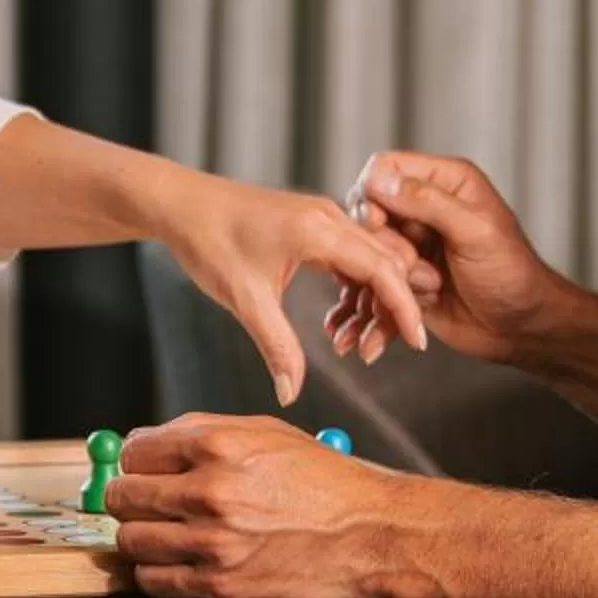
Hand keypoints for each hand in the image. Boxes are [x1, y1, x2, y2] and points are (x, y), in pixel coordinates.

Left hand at [107, 413, 410, 597]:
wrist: (374, 533)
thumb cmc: (325, 481)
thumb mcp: (265, 433)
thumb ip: (201, 433)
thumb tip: (144, 444)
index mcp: (217, 446)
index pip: (134, 451)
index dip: (136, 461)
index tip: (143, 470)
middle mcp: (210, 492)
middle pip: (122, 497)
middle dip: (130, 498)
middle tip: (147, 503)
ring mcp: (213, 543)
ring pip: (130, 541)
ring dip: (140, 537)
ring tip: (164, 532)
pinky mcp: (220, 586)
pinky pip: (154, 582)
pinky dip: (155, 572)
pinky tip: (177, 560)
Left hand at [160, 176, 428, 403]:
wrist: (181, 203)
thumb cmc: (209, 240)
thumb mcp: (244, 300)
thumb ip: (276, 346)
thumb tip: (291, 393)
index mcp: (319, 229)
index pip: (383, 269)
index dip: (403, 309)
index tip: (416, 343)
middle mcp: (329, 217)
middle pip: (386, 262)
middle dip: (392, 309)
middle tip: (378, 351)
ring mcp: (322, 218)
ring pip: (371, 259)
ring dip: (372, 299)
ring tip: (355, 342)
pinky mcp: (312, 224)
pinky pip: (351, 255)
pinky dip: (354, 287)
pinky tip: (338, 319)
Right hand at [328, 151, 566, 366]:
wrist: (520, 327)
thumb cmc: (512, 274)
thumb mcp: (474, 230)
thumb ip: (428, 202)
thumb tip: (379, 179)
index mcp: (444, 183)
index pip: (386, 169)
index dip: (374, 194)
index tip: (379, 222)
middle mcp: (424, 210)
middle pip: (370, 212)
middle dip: (380, 245)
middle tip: (407, 266)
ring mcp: (412, 245)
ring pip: (368, 252)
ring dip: (378, 281)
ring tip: (417, 294)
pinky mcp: (406, 278)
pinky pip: (373, 285)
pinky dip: (372, 311)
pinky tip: (374, 332)